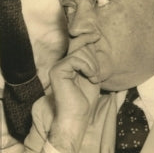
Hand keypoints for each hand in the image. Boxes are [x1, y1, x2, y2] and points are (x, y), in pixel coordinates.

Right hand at [47, 37, 100, 152]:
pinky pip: (75, 59)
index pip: (76, 44)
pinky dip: (87, 67)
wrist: (77, 117)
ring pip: (79, 52)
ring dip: (93, 65)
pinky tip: (90, 78)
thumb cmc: (84, 101)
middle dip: (93, 58)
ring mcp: (57, 67)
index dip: (86, 37)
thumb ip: (90, 59)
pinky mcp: (57, 71)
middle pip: (80, 46)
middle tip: (96, 75)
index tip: (97, 36)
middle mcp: (61, 64)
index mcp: (68, 65)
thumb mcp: (92, 74)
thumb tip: (92, 39)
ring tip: (94, 79)